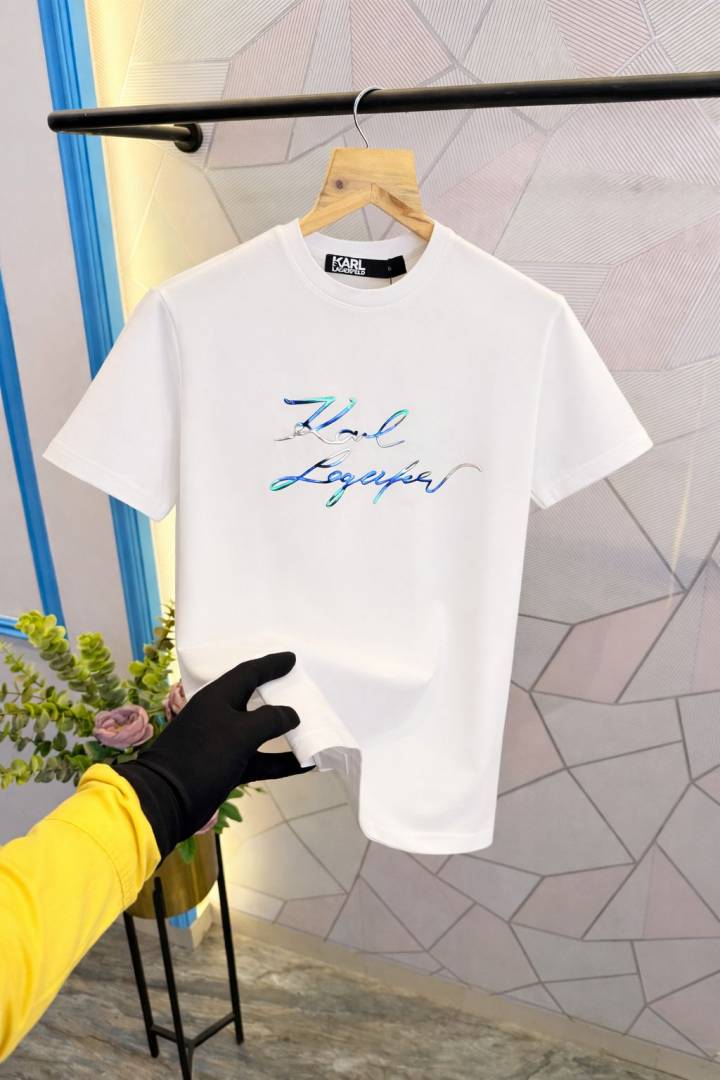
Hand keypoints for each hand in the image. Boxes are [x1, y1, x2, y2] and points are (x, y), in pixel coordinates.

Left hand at [112, 651, 313, 857]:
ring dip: (284, 731)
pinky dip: (280, 761)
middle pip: (254, 698)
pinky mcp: (227, 766)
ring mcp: (223, 742)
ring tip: (310, 725)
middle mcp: (220, 715)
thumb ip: (270, 720)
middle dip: (277, 693)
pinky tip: (303, 765)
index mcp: (218, 697)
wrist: (167, 800)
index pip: (248, 672)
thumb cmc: (202, 756)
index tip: (292, 659)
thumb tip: (291, 715)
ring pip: (260, 732)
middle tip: (300, 685)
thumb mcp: (240, 732)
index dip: (271, 664)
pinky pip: (260, 759)